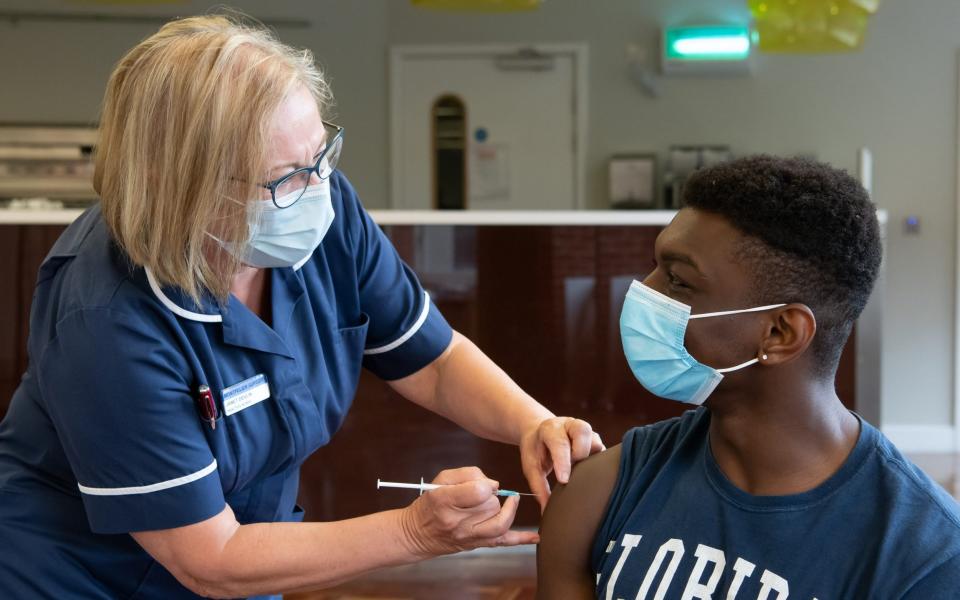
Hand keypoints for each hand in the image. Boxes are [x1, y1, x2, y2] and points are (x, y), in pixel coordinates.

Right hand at [399, 467, 538, 557]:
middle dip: (493, 496)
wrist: (417, 533)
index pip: (479, 491)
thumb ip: (468, 474)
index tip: (483, 484)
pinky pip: (503, 543)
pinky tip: (536, 536)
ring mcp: (469, 537)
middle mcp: (458, 522)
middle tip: (484, 494)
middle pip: (492, 506)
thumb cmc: (430, 503)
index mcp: (446, 501)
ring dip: (504, 509)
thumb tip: (494, 483)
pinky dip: (521, 539)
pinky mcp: (477, 545)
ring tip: (502, 502)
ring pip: (500, 522)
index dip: (486, 484)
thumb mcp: (441, 480)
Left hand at [520, 417, 604, 510]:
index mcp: (550, 429)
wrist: (539, 433)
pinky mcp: (595, 440)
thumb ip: (538, 487)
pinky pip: (602, 451)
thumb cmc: (535, 450)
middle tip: (570, 472)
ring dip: (590, 459)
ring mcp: (585, 431)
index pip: (559, 443)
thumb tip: (547, 511)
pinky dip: (598, 463)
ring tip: (579, 472)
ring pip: (596, 441)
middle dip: (579, 455)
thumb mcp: (531, 467)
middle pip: (582, 433)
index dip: (563, 462)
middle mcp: (570, 425)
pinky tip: (590, 474)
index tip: (564, 480)